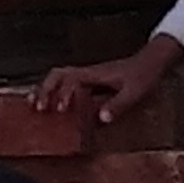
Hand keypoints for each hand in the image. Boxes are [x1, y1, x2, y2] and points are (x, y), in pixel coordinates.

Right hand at [35, 38, 182, 125]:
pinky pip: (66, 84)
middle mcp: (87, 74)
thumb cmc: (143, 76)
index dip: (63, 94)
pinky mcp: (89, 82)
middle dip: (45, 90)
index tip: (61, 109)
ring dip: (45, 90)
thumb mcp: (134, 93)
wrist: (151, 63)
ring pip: (58, 78)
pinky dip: (54, 92)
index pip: (70, 79)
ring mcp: (87, 77)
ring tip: (32, 105)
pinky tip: (50, 105)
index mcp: (95, 74)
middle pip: (57, 75)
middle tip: (38, 108)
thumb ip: (118, 105)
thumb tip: (101, 119)